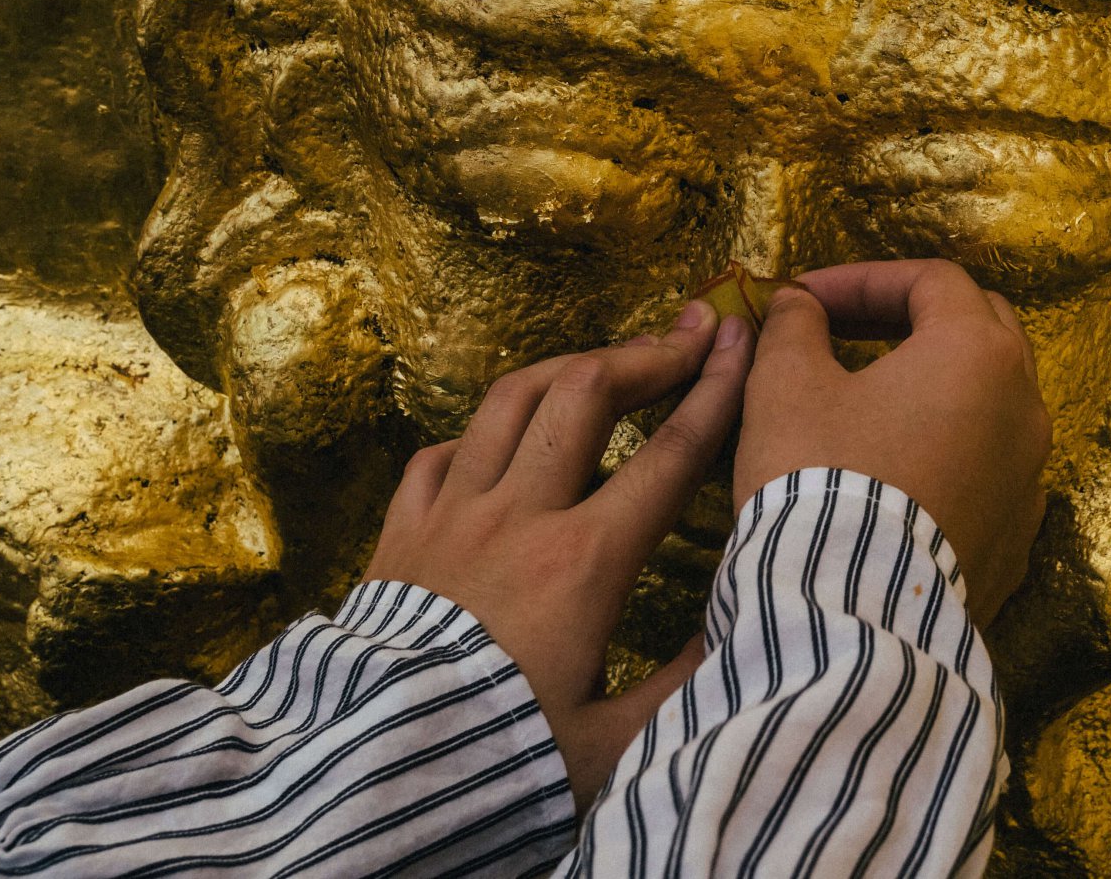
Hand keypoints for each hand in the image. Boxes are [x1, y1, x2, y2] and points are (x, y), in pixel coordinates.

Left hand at [363, 301, 753, 805]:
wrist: (370, 774)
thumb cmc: (500, 757)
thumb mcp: (616, 743)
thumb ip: (685, 679)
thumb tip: (738, 628)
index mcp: (585, 561)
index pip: (669, 453)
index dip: (715, 390)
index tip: (741, 343)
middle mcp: (518, 517)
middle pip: (586, 394)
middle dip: (646, 353)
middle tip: (689, 336)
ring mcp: (451, 515)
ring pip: (511, 399)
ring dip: (570, 368)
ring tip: (609, 362)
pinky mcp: (400, 531)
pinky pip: (441, 451)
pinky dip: (480, 433)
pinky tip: (502, 440)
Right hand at [735, 259, 1051, 623]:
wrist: (851, 613)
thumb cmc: (821, 477)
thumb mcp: (786, 386)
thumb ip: (795, 327)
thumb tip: (799, 305)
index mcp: (978, 352)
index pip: (931, 279)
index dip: (862, 278)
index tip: (801, 298)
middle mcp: (1025, 405)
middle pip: (980, 328)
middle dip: (911, 318)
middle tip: (844, 330)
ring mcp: (1031, 476)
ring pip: (993, 401)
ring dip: (935, 384)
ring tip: (869, 398)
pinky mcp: (1019, 536)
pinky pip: (990, 468)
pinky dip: (949, 449)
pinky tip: (898, 470)